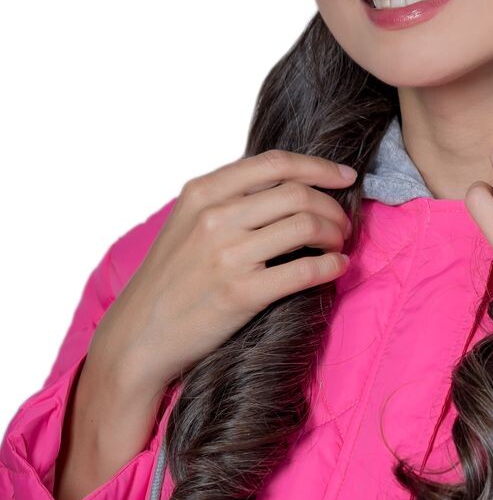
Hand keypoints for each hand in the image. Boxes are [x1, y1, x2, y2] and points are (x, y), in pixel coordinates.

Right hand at [91, 149, 356, 396]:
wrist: (139, 336)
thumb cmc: (171, 277)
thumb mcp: (187, 221)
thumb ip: (229, 197)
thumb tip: (289, 183)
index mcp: (202, 192)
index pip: (275, 163)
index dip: (319, 166)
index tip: (345, 176)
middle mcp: (215, 217)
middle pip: (297, 193)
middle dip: (332, 205)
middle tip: (343, 222)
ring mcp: (227, 255)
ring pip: (306, 225)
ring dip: (335, 233)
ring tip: (338, 244)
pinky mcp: (241, 293)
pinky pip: (305, 270)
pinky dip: (331, 266)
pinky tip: (337, 267)